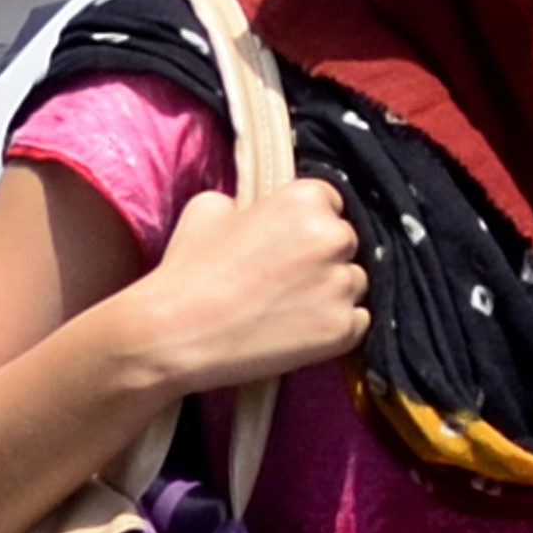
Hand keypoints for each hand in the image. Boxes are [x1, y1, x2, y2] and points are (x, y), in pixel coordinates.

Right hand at [121, 181, 368, 393]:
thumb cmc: (189, 269)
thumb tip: (257, 211)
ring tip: (285, 309)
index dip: (307, 225)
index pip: (330, 204)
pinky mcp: (343, 330)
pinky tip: (298, 332)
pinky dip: (335, 328)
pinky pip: (357, 323)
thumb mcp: (209, 208)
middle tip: (282, 281)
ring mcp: (342, 286)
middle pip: (345, 244)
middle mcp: (333, 237)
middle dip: (322, 259)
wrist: (176, 333)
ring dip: (329, 294)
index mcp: (306, 199)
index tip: (288, 244)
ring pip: (353, 285)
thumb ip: (249, 203)